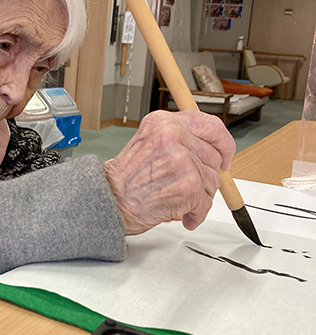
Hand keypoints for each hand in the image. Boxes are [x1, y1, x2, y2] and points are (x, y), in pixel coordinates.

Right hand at [103, 110, 234, 234]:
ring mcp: (182, 159)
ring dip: (199, 196)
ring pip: (212, 180)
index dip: (223, 142)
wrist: (109, 201)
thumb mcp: (148, 144)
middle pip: (213, 156)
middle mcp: (173, 135)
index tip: (224, 154)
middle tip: (191, 186)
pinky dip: (196, 212)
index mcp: (163, 122)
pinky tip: (180, 212)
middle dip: (206, 175)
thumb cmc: (125, 179)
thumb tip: (209, 150)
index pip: (210, 125)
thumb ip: (178, 140)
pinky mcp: (189, 184)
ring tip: (178, 199)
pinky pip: (205, 201)